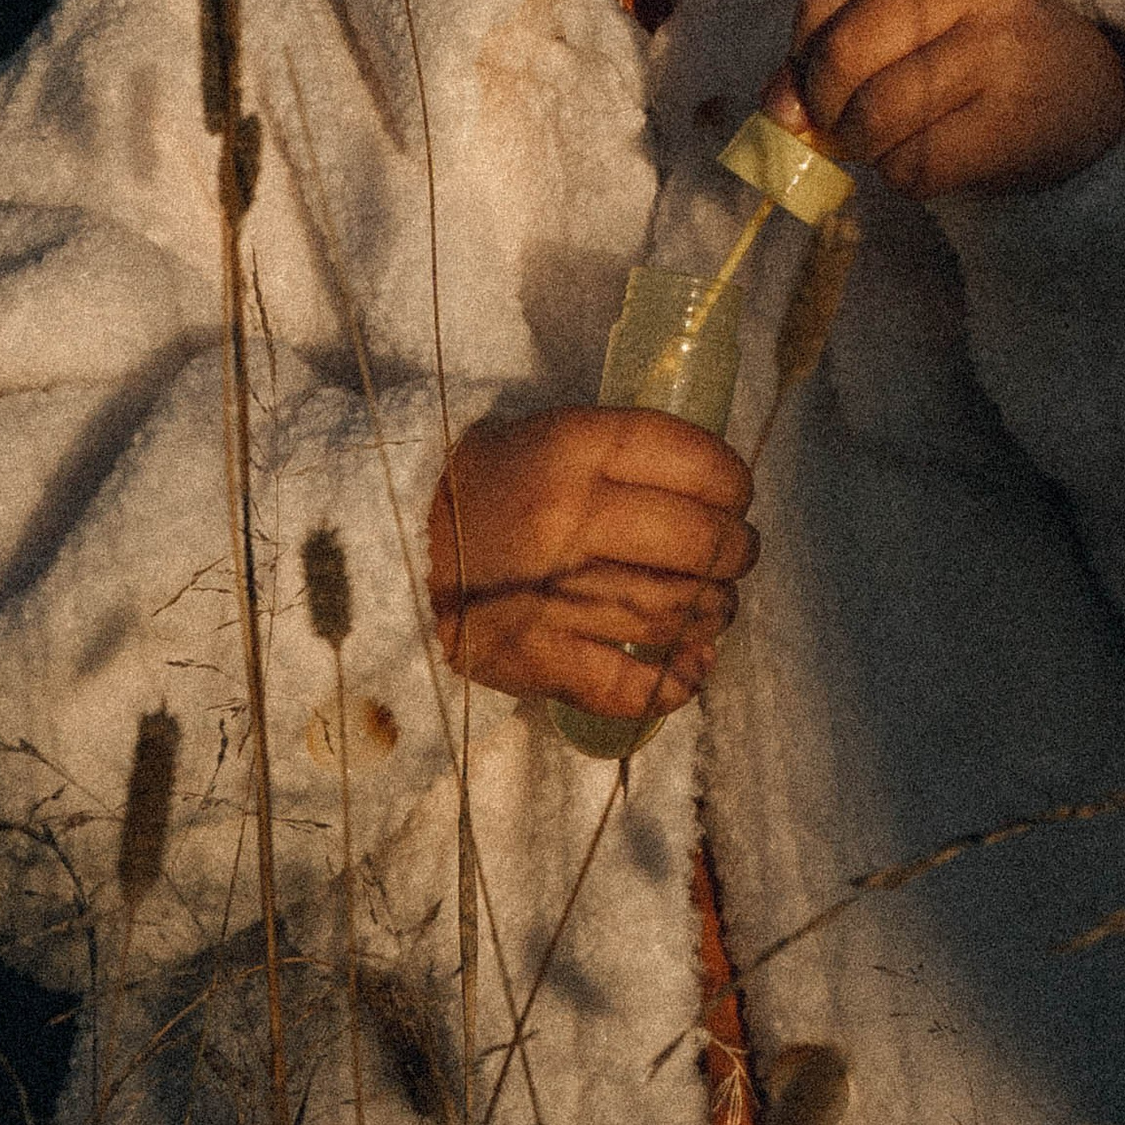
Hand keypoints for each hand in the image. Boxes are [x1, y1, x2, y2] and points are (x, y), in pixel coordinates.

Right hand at [427, 407, 757, 721]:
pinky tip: (688, 670)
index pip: (693, 460)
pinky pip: (628, 685)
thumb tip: (720, 494)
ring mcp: (550, 592)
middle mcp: (566, 517)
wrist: (388, 543)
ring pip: (673, 611)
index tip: (736, 497)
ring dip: (713, 614)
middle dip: (735, 553)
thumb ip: (628, 457)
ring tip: (713, 608)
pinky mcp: (532, 657)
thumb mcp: (552, 438)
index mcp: (572, 448)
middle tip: (735, 557)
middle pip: (698, 540)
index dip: (733, 483)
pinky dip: (673, 683)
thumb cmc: (491, 487)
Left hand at [773, 0, 1124, 196]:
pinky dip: (904, 177)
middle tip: (847, 127)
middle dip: (826, 108)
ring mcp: (997, 51)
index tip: (818, 86)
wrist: (1099, 92)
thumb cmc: (990, 54)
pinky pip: (913, 166)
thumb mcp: (921, 19)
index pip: (821, 0)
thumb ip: (839, 45)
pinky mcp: (1012, 122)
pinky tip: (935, 159)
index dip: (801, 56)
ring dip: (867, 148)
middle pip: (842, 55)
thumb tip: (774, 109)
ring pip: (873, 117)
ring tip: (897, 142)